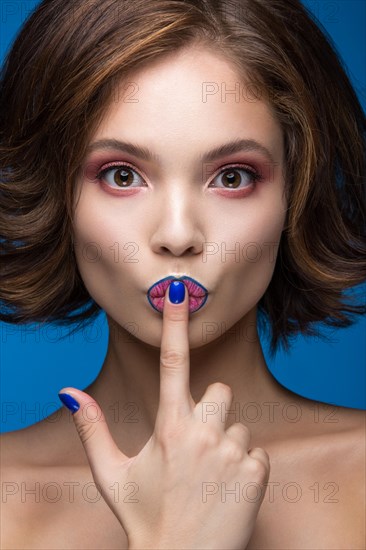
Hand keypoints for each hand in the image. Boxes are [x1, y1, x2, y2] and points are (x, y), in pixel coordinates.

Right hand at [59, 282, 269, 548]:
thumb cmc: (145, 519)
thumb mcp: (111, 473)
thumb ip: (91, 428)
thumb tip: (69, 391)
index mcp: (169, 426)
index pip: (172, 361)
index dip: (174, 321)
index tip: (178, 290)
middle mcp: (204, 431)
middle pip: (219, 391)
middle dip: (210, 410)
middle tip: (193, 446)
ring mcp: (233, 451)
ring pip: (239, 425)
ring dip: (226, 443)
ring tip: (208, 476)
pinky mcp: (258, 471)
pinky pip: (256, 452)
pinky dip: (245, 466)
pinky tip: (226, 489)